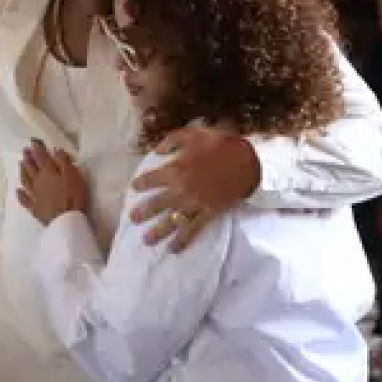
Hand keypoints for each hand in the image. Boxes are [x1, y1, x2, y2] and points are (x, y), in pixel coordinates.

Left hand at [16, 141, 88, 225]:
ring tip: (20, 164)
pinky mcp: (34, 208)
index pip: (41, 156)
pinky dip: (20, 194)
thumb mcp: (73, 175)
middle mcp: (38, 181)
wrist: (66, 221)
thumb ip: (64, 162)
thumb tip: (55, 150)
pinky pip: (25, 199)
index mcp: (48, 172)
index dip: (37, 148)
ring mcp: (34, 195)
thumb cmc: (73, 196)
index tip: (33, 141)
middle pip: (31, 167)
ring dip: (23, 171)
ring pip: (26, 180)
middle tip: (24, 150)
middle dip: (28, 158)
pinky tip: (18, 190)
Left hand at [129, 122, 260, 248]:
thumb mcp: (194, 133)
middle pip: (157, 204)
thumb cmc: (221, 145)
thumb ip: (172, 140)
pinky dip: (183, 240)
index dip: (141, 184)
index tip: (134, 187)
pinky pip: (193, 229)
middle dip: (144, 212)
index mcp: (176, 169)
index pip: (152, 179)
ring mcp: (195, 204)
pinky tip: (173, 249)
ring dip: (158, 231)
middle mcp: (182, 190)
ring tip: (146, 240)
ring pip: (172, 221)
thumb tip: (158, 152)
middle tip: (132, 219)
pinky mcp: (209, 213)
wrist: (248, 162)